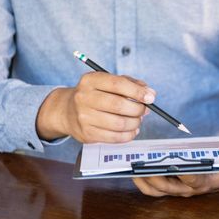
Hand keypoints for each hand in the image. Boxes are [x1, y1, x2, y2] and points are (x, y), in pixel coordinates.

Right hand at [37, 72, 155, 142]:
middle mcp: (84, 97)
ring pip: (119, 123)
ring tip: (137, 120)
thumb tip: (150, 94)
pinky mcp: (87, 134)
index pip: (118, 84)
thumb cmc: (95, 94)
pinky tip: (132, 130)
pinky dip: (129, 135)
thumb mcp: (109, 82)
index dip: (137, 92)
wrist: (67, 111)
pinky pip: (115, 137)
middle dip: (138, 109)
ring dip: (135, 123)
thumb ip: (131, 84)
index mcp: (90, 80)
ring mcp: (84, 117)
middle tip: (144, 110)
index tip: (150, 97)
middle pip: (119, 105)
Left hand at [132, 172, 218, 196]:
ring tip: (134, 168)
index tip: (176, 165)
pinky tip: (135, 171)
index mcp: (204, 182)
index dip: (184, 174)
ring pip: (157, 190)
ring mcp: (178, 190)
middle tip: (142, 165)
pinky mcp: (171, 188)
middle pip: (168, 186)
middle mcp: (188, 189)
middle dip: (153, 176)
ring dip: (144, 180)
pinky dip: (143, 182)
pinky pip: (154, 190)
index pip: (193, 179)